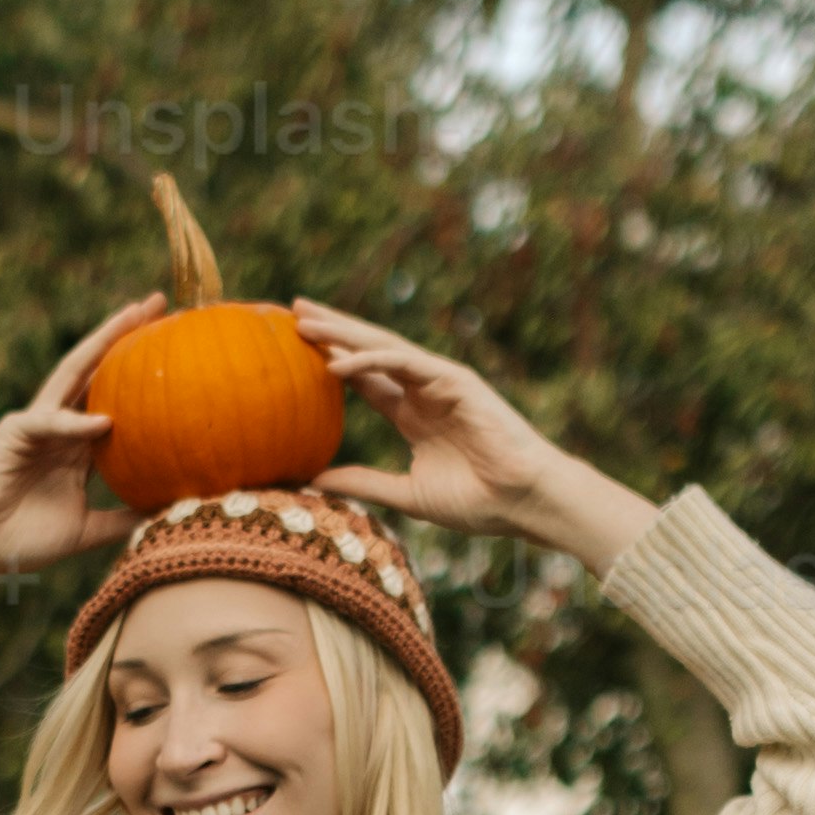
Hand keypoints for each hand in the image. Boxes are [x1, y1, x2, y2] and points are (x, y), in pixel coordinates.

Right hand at [0, 298, 161, 596]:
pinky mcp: (13, 432)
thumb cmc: (21, 539)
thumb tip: (167, 516)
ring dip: (103, 343)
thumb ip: (121, 518)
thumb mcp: (86, 530)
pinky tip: (106, 421)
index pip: (114, 397)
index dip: (141, 372)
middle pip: (97, 370)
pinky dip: (75, 424)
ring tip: (136, 315)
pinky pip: (48, 423)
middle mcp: (60, 425)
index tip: (176, 348)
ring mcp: (36, 423)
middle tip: (161, 303)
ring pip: (72, 374)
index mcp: (76, 445)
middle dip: (126, 334)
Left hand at [295, 308, 651, 570]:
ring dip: (342, 334)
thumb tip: (314, 480)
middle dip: (331, 331)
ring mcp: (440, 382)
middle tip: (292, 310)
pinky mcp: (455, 381)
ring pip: (382, 348)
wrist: (522, 503)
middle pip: (367, 352)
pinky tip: (337, 362)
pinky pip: (405, 364)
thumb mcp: (405, 494)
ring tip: (304, 322)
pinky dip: (370, 360)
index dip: (330, 360)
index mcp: (413, 414)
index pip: (364, 378)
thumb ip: (362, 482)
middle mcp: (423, 391)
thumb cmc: (477, 502)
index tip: (294, 349)